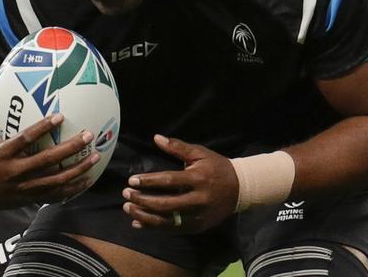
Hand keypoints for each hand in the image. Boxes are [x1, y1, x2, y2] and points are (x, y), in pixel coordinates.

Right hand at [0, 83, 99, 214]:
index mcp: (2, 154)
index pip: (24, 140)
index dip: (42, 128)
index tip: (60, 116)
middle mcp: (14, 172)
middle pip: (47, 160)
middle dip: (70, 148)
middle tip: (88, 135)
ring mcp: (24, 187)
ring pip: (55, 180)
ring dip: (78, 169)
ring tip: (96, 156)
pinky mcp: (29, 198)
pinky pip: (55, 194)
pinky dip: (73, 188)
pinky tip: (89, 179)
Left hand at [121, 135, 238, 233]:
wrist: (241, 188)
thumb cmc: (217, 167)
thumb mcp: (200, 153)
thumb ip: (178, 147)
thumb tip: (156, 138)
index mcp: (198, 179)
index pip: (169, 181)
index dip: (149, 181)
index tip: (131, 180)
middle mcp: (198, 200)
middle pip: (165, 204)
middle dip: (142, 200)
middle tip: (126, 194)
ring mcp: (198, 216)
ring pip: (167, 221)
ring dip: (144, 216)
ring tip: (128, 208)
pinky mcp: (197, 227)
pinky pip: (172, 229)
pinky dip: (153, 227)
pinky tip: (138, 223)